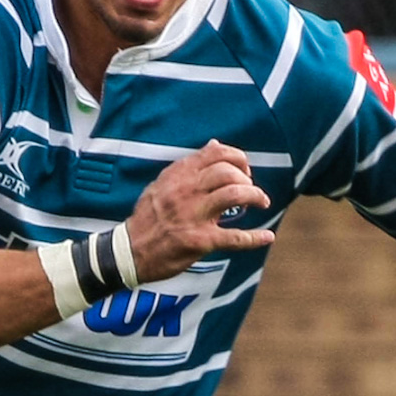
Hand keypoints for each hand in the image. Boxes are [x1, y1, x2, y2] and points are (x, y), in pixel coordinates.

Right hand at [125, 140, 275, 282]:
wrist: (129, 251)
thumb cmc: (148, 218)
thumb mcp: (162, 184)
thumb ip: (189, 166)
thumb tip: (214, 144)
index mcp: (178, 175)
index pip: (216, 153)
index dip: (237, 158)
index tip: (244, 169)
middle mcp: (186, 192)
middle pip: (228, 171)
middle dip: (247, 177)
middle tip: (252, 189)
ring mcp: (193, 216)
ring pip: (235, 194)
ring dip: (256, 196)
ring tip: (262, 202)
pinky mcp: (200, 241)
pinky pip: (234, 237)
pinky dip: (255, 237)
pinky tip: (267, 236)